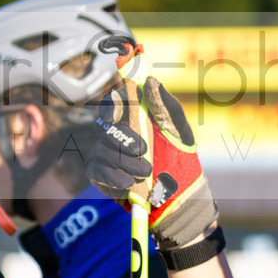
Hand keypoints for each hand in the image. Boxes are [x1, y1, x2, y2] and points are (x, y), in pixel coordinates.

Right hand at [87, 75, 217, 250]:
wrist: (181, 196)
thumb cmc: (181, 158)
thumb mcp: (178, 130)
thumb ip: (165, 106)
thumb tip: (150, 81)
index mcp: (135, 118)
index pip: (113, 102)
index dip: (109, 104)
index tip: (117, 112)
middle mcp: (118, 134)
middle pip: (103, 126)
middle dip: (121, 138)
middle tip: (143, 150)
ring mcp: (108, 156)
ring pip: (101, 150)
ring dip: (124, 161)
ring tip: (146, 172)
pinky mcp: (103, 177)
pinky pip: (96, 172)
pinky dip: (112, 177)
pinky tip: (129, 184)